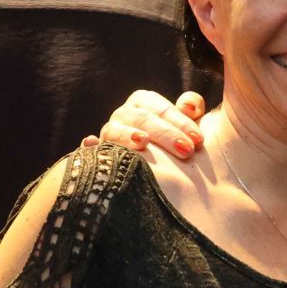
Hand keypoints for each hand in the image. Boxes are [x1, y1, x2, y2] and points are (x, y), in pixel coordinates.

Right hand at [83, 89, 207, 157]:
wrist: (169, 183)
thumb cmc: (179, 149)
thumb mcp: (188, 128)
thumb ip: (192, 109)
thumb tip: (189, 105)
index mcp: (144, 104)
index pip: (158, 106)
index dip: (179, 120)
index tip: (198, 140)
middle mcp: (123, 116)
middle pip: (140, 117)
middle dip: (165, 133)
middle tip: (187, 151)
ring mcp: (108, 136)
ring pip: (113, 130)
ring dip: (126, 135)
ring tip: (143, 142)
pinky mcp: (98, 157)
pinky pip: (89, 151)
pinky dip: (88, 146)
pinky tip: (91, 143)